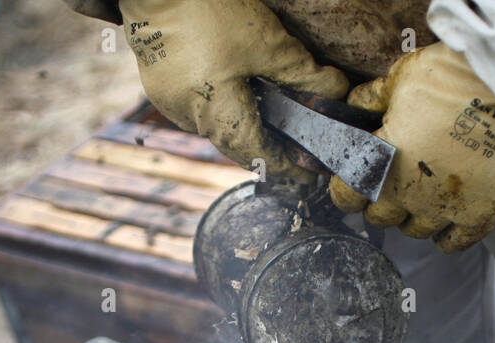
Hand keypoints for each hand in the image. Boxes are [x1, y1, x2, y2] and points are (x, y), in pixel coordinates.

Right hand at [118, 0, 347, 179]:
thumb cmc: (210, 11)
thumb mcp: (266, 42)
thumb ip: (302, 72)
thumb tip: (335, 90)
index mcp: (216, 113)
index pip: (257, 155)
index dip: (285, 166)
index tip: (307, 174)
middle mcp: (189, 118)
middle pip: (234, 145)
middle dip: (264, 148)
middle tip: (292, 148)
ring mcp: (169, 104)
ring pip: (213, 128)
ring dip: (240, 127)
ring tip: (267, 119)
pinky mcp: (159, 87)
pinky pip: (195, 110)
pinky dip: (218, 108)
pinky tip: (233, 92)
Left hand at [329, 43, 494, 251]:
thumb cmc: (448, 76)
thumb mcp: (399, 78)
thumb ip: (370, 100)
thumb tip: (353, 109)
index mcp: (380, 166)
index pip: (346, 197)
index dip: (348, 188)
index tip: (355, 179)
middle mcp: (407, 196)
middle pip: (380, 218)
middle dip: (381, 201)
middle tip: (393, 181)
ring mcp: (444, 209)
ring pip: (415, 230)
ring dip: (413, 215)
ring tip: (423, 193)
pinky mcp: (480, 213)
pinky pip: (454, 242)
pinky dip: (447, 235)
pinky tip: (447, 217)